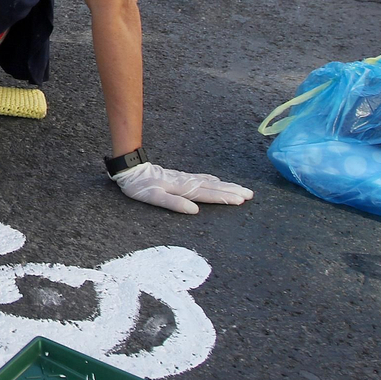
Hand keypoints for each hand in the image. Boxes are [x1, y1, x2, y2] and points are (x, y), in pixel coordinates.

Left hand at [111, 162, 253, 213]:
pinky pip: (201, 178)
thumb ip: (173, 203)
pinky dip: (212, 180)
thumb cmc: (139, 186)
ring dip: (226, 186)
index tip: (241, 200)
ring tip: (241, 189)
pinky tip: (218, 181)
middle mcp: (186, 182)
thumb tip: (194, 210)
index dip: (225, 198)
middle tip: (250, 195)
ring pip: (210, 182)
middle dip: (232, 191)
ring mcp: (184, 178)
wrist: (130, 169)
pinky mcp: (180, 177)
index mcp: (182, 188)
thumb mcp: (152, 198)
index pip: (208, 194)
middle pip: (213, 187)